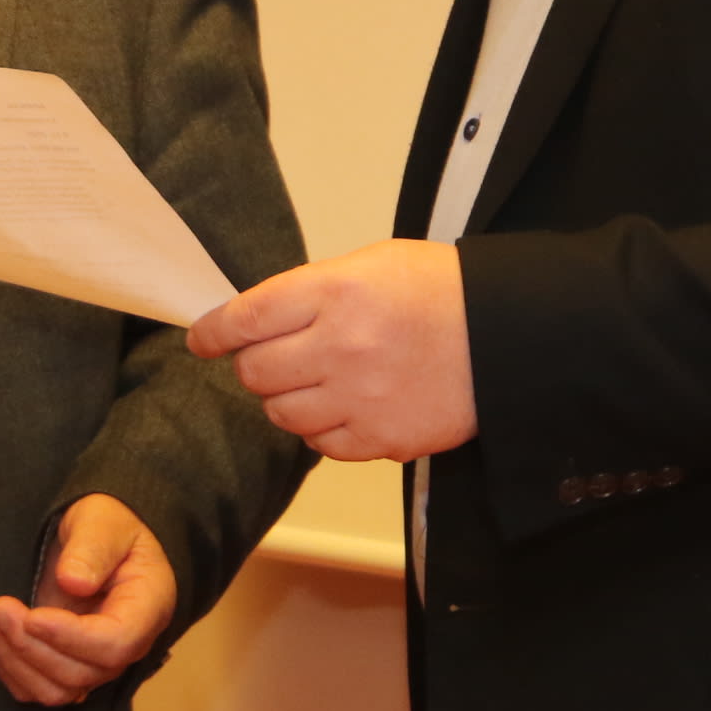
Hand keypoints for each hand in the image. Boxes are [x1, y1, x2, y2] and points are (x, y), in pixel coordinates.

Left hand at [0, 494, 175, 705]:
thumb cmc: (105, 525)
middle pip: (81, 673)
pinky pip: (37, 689)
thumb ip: (92, 547)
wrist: (95, 539)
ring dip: (14, 660)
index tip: (33, 616)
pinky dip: (9, 669)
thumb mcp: (102, 520)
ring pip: (56, 691)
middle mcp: (127, 644)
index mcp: (146, 606)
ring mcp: (96, 662)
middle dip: (30, 646)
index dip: (72, 638)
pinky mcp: (68, 667)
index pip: (116, 643)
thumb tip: (74, 582)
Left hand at [189, 240, 476, 461]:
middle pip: (256, 372)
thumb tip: (258, 322)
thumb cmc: (441, 290)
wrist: (508, 336)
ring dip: (285, 399)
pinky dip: (321, 429)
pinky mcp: (382, 440)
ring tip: (314, 381)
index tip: (202, 338)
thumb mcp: (372, 265)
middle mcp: (340, 347)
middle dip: (254, 365)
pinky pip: (321, 445)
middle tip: (274, 357)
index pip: (247, 317)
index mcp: (336, 292)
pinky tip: (342, 407)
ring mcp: (360, 399)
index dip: (214, 331)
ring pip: (281, 414)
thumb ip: (313, 292)